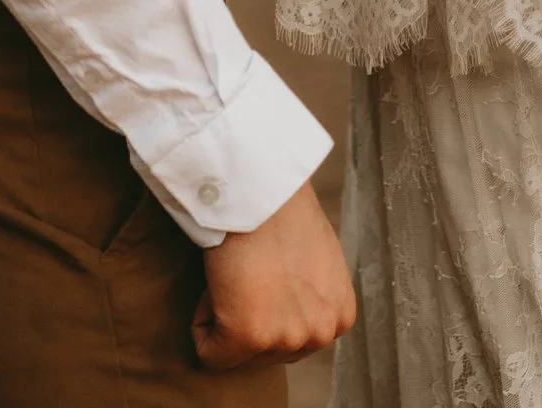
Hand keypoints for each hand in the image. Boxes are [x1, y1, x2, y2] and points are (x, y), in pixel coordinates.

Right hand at [194, 183, 355, 370]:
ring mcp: (286, 338)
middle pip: (267, 351)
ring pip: (238, 353)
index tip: (266, 271)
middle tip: (249, 271)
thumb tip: (291, 308)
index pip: (291, 339)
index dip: (267, 306)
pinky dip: (201, 322)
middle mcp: (320, 333)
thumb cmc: (283, 209)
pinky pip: (208, 353)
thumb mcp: (319, 260)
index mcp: (340, 316)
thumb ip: (312, 296)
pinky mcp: (248, 337)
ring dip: (225, 316)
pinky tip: (219, 283)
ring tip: (237, 273)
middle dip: (248, 316)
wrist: (261, 188)